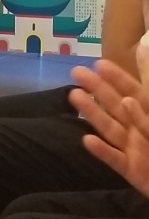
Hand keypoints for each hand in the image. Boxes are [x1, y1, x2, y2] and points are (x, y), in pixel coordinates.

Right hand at [69, 59, 148, 197]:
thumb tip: (143, 47)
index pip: (132, 89)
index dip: (116, 77)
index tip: (98, 63)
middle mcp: (139, 127)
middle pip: (115, 105)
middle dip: (97, 89)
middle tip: (76, 72)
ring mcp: (134, 149)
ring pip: (110, 128)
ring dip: (93, 113)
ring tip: (75, 96)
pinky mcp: (132, 171)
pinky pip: (115, 160)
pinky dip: (102, 151)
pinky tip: (86, 140)